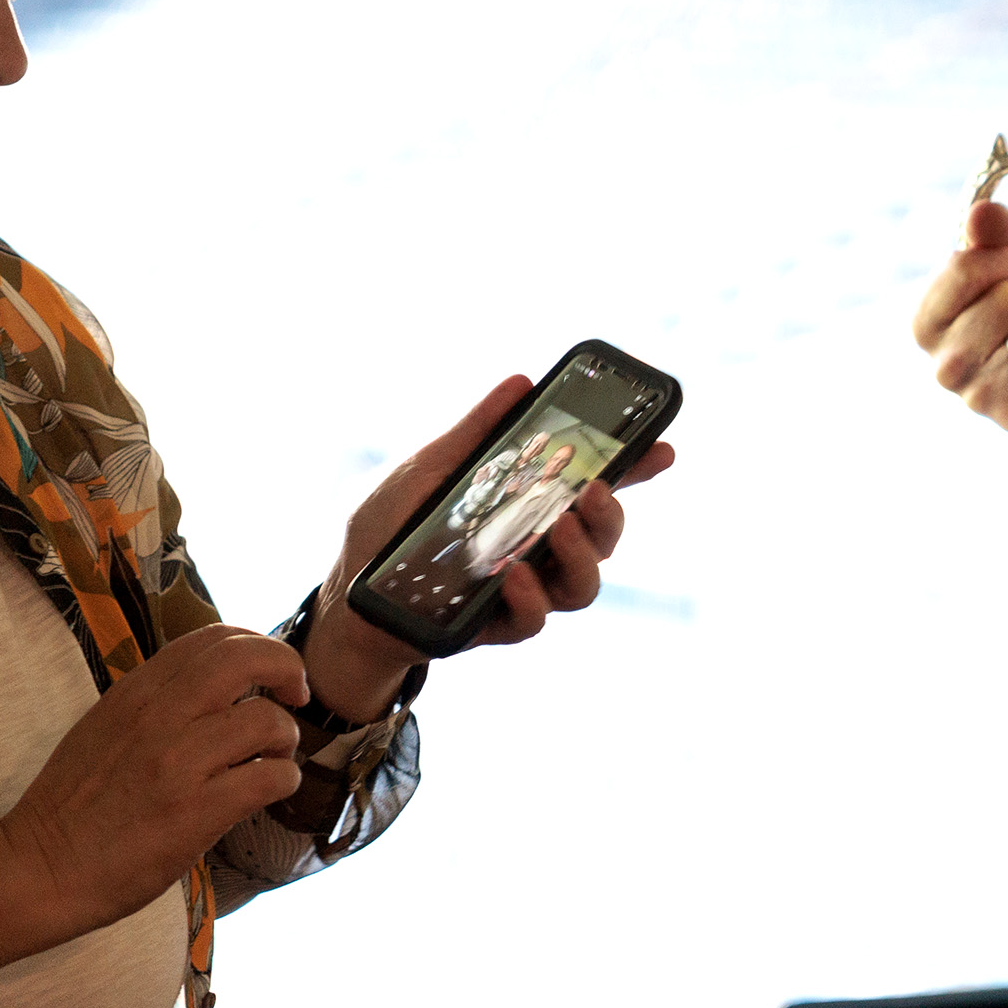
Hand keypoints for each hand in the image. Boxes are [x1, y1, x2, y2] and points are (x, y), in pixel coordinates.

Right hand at [0, 625, 307, 969]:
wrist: (38, 870)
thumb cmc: (77, 805)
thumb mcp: (106, 728)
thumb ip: (159, 701)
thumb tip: (222, 685)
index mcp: (136, 693)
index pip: (212, 638)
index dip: (258, 646)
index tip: (270, 674)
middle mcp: (158, 718)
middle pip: (246, 659)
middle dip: (287, 668)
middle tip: (295, 696)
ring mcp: (177, 763)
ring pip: (267, 720)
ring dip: (286, 737)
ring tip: (272, 758)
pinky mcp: (196, 811)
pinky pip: (270, 777)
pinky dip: (285, 780)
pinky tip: (270, 790)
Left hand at [304, 378, 678, 718]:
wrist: (346, 595)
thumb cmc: (386, 528)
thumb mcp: (427, 467)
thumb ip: (475, 432)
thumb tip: (519, 381)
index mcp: (528, 504)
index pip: (595, 486)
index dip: (636, 469)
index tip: (661, 448)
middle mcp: (538, 548)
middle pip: (605, 538)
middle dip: (611, 516)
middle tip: (591, 492)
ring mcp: (524, 590)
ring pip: (586, 585)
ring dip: (583, 556)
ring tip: (557, 531)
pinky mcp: (497, 626)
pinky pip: (536, 620)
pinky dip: (532, 597)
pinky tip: (513, 576)